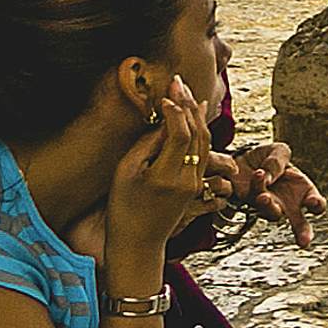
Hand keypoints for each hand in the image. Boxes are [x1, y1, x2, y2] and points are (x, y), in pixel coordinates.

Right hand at [99, 88, 224, 263]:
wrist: (138, 245)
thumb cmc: (123, 210)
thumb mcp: (125, 175)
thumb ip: (145, 146)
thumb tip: (162, 122)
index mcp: (166, 177)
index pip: (180, 133)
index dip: (175, 110)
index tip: (165, 94)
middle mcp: (187, 179)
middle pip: (197, 134)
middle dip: (188, 105)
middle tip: (178, 82)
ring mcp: (195, 183)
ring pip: (205, 142)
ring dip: (197, 115)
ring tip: (188, 92)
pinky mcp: (196, 185)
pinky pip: (203, 152)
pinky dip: (201, 131)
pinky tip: (196, 116)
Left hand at [219, 137, 322, 239]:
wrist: (240, 159)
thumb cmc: (266, 158)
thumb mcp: (278, 151)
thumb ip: (277, 161)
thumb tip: (268, 176)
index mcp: (302, 190)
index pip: (316, 203)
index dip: (316, 205)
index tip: (311, 203)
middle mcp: (287, 203)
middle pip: (299, 223)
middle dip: (303, 233)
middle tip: (304, 242)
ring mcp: (268, 205)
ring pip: (273, 214)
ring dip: (270, 207)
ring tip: (265, 197)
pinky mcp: (249, 204)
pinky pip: (253, 200)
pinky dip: (257, 187)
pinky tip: (259, 175)